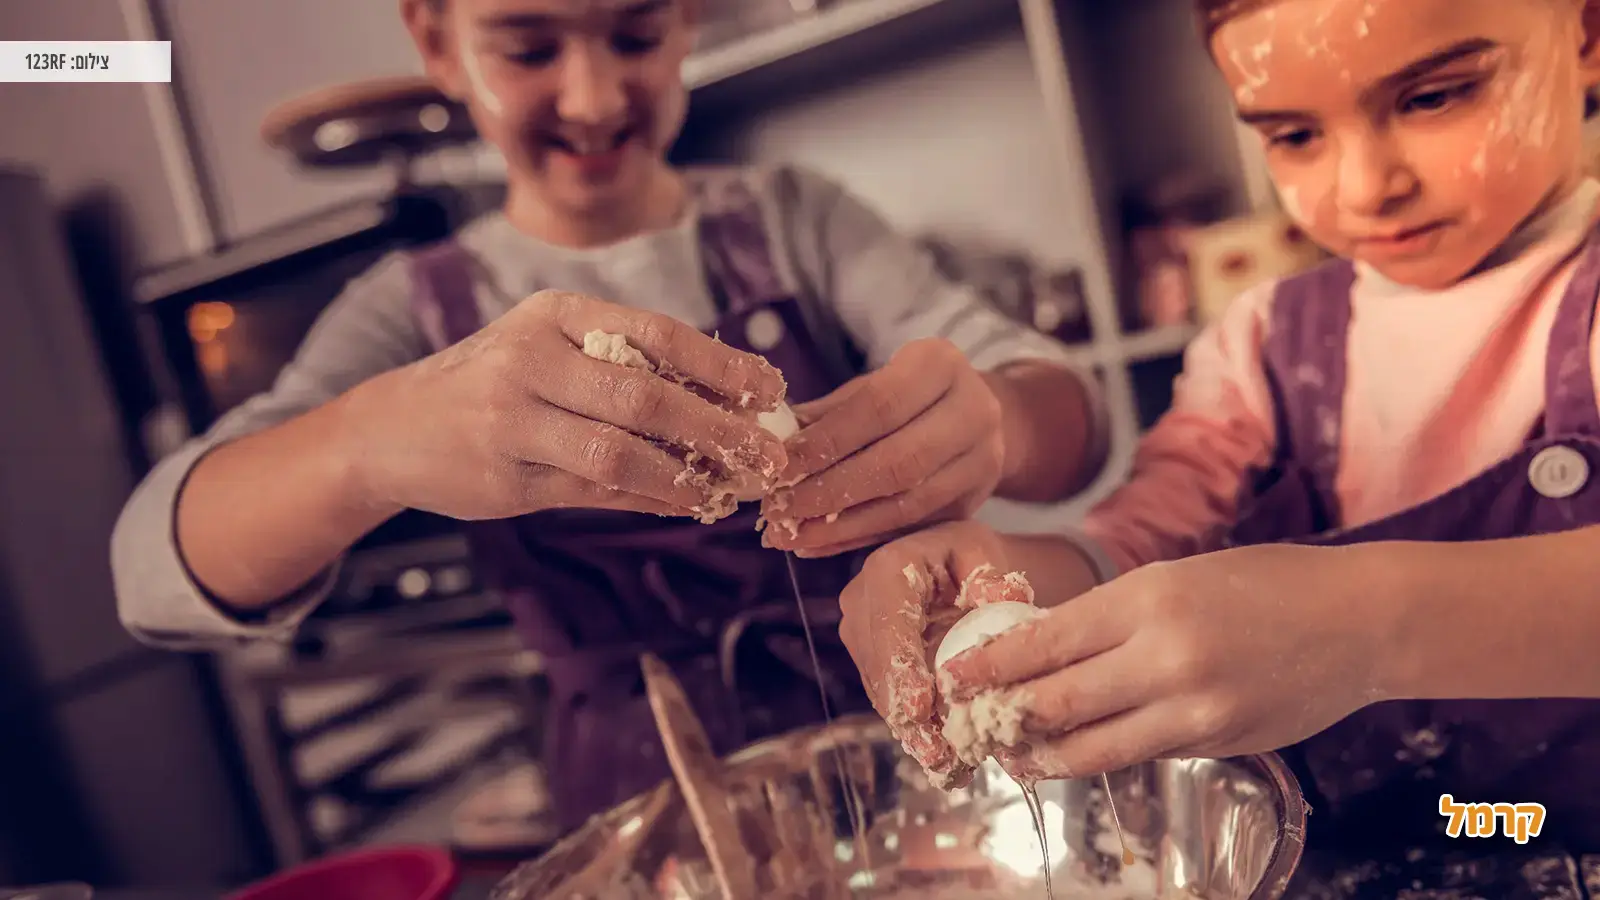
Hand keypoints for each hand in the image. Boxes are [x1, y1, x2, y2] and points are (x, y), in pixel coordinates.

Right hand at [342, 290, 787, 521]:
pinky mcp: (505, 479)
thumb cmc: (494, 382)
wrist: (391, 427)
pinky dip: (649, 499)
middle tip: (771, 454)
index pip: (657, 334)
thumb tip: (728, 399)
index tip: (774, 389)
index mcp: (555, 314)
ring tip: (733, 488)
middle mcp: (532, 360)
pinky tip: (686, 503)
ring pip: (620, 453)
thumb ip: (625, 364)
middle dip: (720, 429)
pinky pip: (594, 492)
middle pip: (646, 397)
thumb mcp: (550, 346)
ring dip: (688, 476)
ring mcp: (513, 421)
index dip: (723, 365)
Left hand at [760, 339, 1003, 555]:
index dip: (827, 441)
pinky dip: (859, 539)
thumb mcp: (873, 385)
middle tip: (780, 510)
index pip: (878, 407)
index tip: (782, 465)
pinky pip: (910, 528)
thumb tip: (772, 444)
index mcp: (941, 365)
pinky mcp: (974, 503)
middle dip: (830, 491)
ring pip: (906, 504)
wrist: (979, 417)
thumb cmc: (910, 396)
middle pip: (896, 462)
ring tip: (792, 535)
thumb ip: (829, 413)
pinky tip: (819, 544)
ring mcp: (982, 461)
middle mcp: (973, 411)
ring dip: (842, 526)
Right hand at [838, 520, 1038, 788]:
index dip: (901, 669)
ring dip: (912, 731)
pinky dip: (915, 728)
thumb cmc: (971, 558)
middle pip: (879, 668)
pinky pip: (889, 699)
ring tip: (948, 768)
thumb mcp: (987, 556)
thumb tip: (1006, 602)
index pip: (890, 624)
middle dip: (908, 717)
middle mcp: (861, 601)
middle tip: (940, 758)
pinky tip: (944, 759)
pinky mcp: (869, 661)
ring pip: (881, 691)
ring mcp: (861, 634)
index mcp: (888, 569)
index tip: (918, 709)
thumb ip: (994, 579)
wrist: (952, 567)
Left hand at [940, 544, 1394, 779]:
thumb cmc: (1265, 583)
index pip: (1047, 641)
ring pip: (1092, 747)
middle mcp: (1166, 656)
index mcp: (1149, 597)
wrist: (1359, 621)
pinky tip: (1076, 753)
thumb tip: (1046, 652)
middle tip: (969, 721)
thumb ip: (1115, 618)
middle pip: (1056, 701)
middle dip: (1003, 715)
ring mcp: (1194, 709)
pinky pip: (1139, 755)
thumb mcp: (1178, 577)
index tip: (956, 675)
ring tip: (1013, 753)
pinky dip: (1100, 755)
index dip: (992, 664)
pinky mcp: (1216, 744)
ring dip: (1042, 755)